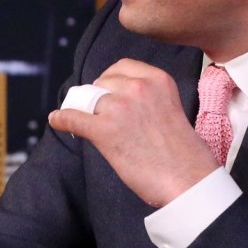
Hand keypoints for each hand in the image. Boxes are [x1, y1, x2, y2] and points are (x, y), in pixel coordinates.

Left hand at [46, 59, 221, 207]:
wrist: (189, 180)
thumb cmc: (184, 154)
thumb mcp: (171, 109)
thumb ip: (148, 99)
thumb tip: (118, 102)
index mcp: (158, 79)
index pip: (121, 67)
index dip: (110, 80)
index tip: (106, 91)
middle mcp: (138, 87)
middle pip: (101, 83)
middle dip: (98, 96)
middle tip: (98, 113)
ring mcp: (119, 107)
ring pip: (88, 100)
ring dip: (84, 111)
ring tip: (82, 121)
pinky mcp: (104, 130)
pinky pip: (73, 118)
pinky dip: (62, 119)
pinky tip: (57, 120)